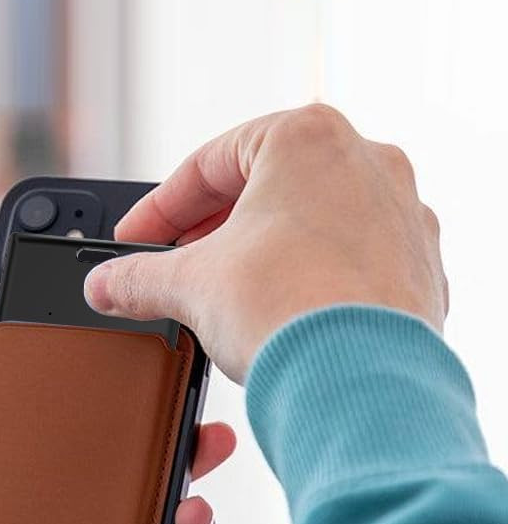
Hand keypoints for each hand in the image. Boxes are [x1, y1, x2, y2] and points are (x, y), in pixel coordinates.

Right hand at [84, 104, 446, 381]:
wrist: (363, 385)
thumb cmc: (291, 312)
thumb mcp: (191, 286)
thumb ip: (138, 278)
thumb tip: (106, 286)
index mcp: (308, 139)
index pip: (208, 164)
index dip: (159, 209)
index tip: (136, 240)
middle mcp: (366, 162)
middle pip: (260, 188)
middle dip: (209, 230)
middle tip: (174, 265)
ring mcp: (400, 214)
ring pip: (308, 221)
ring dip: (259, 251)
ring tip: (224, 292)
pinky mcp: (417, 265)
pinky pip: (347, 258)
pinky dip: (308, 276)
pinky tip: (279, 310)